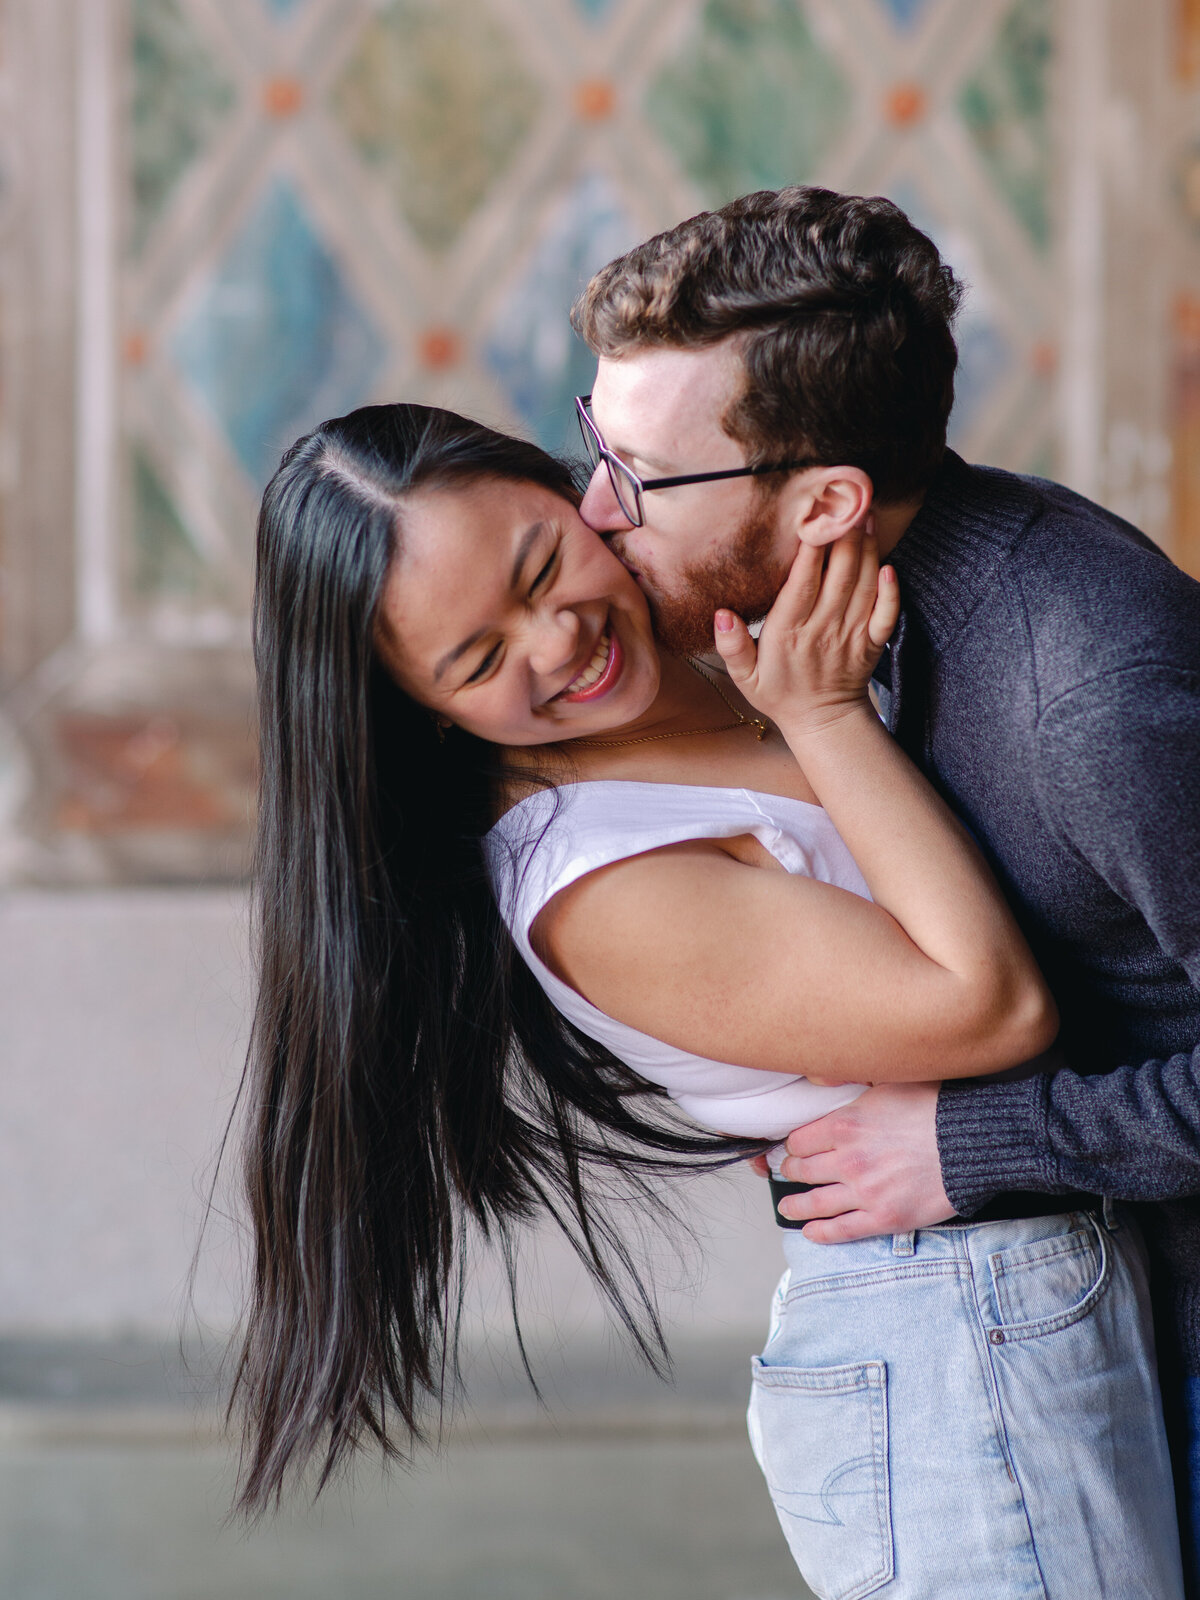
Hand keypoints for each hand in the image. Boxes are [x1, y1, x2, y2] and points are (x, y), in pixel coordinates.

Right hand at [713, 522, 899, 736]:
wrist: (822, 722)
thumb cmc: (779, 693)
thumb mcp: (744, 676)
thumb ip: (731, 645)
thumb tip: (721, 613)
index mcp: (788, 633)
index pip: (802, 584)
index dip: (810, 551)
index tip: (814, 519)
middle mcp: (822, 630)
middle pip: (838, 576)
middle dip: (845, 537)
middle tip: (848, 503)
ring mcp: (851, 636)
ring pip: (862, 586)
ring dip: (867, 551)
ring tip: (867, 518)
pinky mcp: (872, 643)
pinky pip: (885, 614)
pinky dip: (890, 591)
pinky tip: (889, 566)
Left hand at [775, 1082, 955, 1241]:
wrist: (970, 1143)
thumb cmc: (935, 1108)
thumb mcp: (888, 1083)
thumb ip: (857, 1087)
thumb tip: (833, 1077)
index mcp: (845, 1125)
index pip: (800, 1140)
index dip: (793, 1145)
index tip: (792, 1148)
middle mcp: (848, 1160)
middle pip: (804, 1170)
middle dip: (792, 1172)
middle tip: (787, 1173)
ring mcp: (865, 1192)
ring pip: (816, 1203)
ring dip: (796, 1205)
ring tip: (787, 1206)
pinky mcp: (884, 1217)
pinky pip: (843, 1230)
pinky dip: (821, 1232)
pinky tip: (810, 1232)